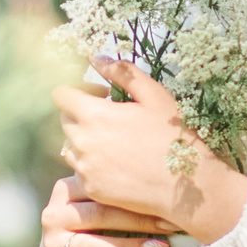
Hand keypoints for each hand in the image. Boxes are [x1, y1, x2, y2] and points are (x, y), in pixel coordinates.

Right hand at [37, 175, 178, 246]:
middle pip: (99, 216)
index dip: (136, 197)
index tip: (167, 203)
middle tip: (169, 227)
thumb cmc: (90, 226)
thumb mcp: (95, 202)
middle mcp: (53, 215)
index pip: (102, 191)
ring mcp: (50, 245)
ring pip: (90, 246)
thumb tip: (165, 189)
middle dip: (138, 221)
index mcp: (65, 189)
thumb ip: (115, 191)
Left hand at [51, 59, 246, 246]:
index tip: (102, 94)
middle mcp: (82, 142)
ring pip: (70, 145)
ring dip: (85, 138)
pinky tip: (119, 162)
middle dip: (82, 112)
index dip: (79, 89)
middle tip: (112, 116)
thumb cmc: (173, 136)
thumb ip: (122, 72)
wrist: (185, 186)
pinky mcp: (91, 188)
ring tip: (115, 140)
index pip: (61, 94)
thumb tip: (96, 58)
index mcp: (94, 115)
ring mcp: (84, 168)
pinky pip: (80, 169)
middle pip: (64, 119)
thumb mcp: (154, 95)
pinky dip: (92, 162)